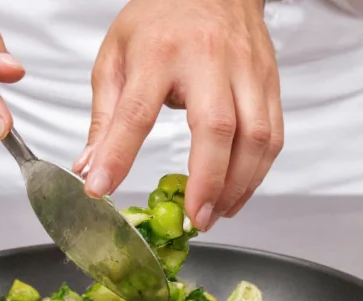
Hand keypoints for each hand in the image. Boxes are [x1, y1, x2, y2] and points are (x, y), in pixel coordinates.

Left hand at [74, 0, 282, 230]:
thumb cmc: (160, 19)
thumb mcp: (116, 56)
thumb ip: (105, 116)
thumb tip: (90, 167)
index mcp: (159, 51)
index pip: (136, 110)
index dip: (119, 154)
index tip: (102, 188)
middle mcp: (208, 59)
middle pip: (216, 127)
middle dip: (207, 182)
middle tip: (193, 219)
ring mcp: (246, 70)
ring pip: (255, 136)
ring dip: (238, 185)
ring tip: (215, 213)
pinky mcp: (270, 81)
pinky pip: (272, 135)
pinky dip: (257, 172)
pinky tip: (237, 192)